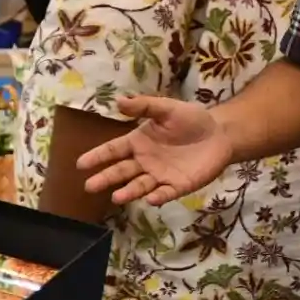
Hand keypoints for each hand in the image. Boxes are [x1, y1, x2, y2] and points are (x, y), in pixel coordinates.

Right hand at [78, 95, 236, 205]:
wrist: (219, 134)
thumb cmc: (191, 119)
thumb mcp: (167, 108)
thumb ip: (145, 106)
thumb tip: (118, 101)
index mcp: (138, 142)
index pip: (113, 150)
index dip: (97, 156)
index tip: (80, 164)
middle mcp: (145, 161)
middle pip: (121, 171)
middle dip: (105, 178)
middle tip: (89, 186)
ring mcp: (160, 176)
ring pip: (139, 185)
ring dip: (128, 191)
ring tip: (116, 197)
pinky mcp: (178, 186)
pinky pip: (165, 193)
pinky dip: (158, 196)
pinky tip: (150, 198)